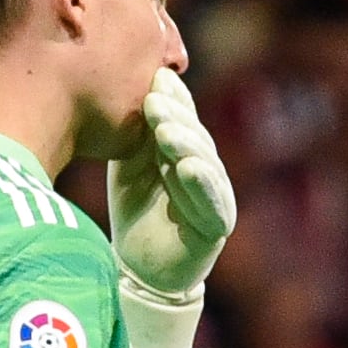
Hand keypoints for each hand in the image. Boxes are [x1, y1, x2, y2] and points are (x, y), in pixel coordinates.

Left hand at [111, 67, 233, 301]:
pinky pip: (212, 202)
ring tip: (165, 132)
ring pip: (205, 164)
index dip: (173, 99)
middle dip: (176, 117)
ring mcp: (215, 197)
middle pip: (195, 137)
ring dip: (186, 145)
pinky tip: (188, 167)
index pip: (183, 119)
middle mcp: (206, 169)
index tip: (154, 79)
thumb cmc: (135, 211)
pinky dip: (202, 183)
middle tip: (153, 101)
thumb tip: (141, 84)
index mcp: (186, 151)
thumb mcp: (131, 165)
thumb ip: (137, 133)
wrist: (140, 269)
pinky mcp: (217, 226)